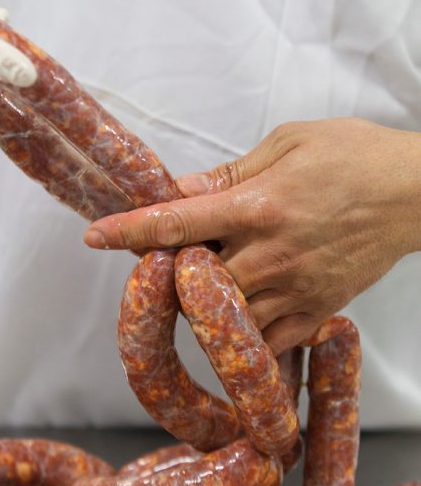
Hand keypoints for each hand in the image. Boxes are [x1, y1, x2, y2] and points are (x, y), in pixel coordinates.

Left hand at [85, 118, 420, 353]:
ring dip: (200, 306)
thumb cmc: (354, 156)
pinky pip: (266, 342)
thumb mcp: (289, 142)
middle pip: (192, 282)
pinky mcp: (316, 311)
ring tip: (203, 284)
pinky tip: (239, 312)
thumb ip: (231, 172)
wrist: (415, 194)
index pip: (178, 222)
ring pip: (223, 319)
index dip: (130, 231)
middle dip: (166, 275)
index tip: (95, 236)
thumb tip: (183, 189)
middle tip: (166, 260)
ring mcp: (294, 290)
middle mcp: (270, 254)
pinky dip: (242, 334)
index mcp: (258, 205)